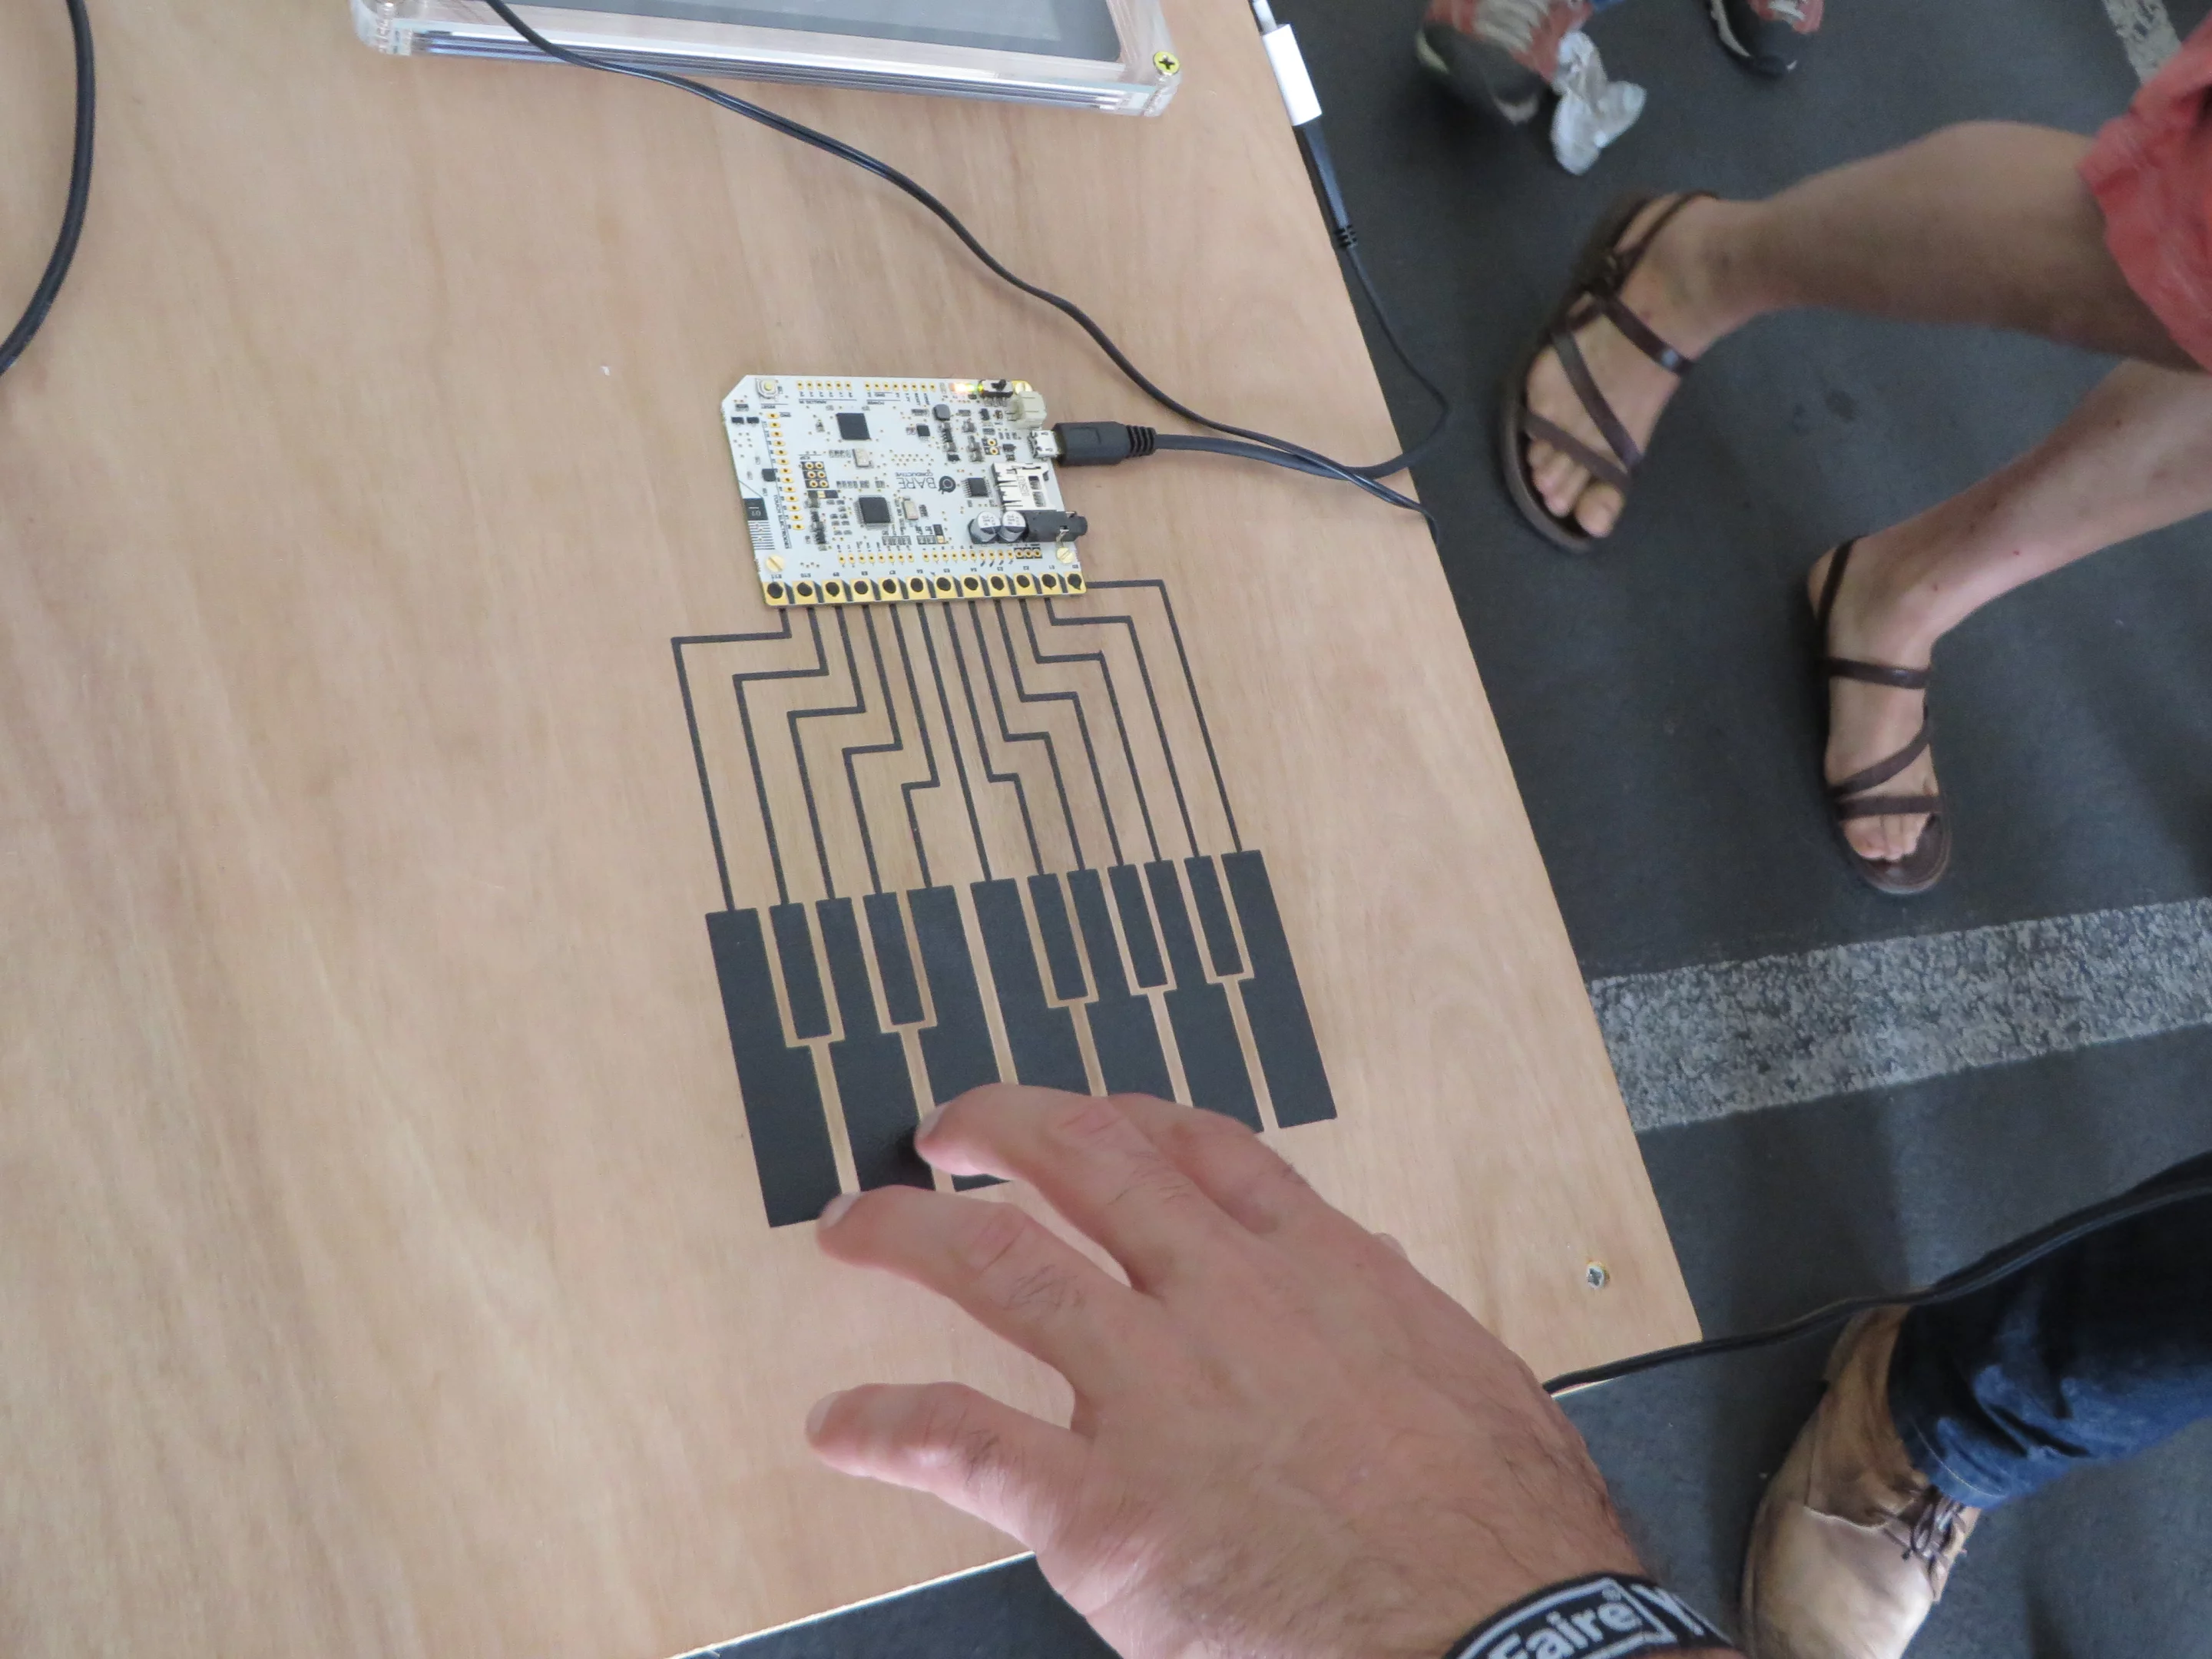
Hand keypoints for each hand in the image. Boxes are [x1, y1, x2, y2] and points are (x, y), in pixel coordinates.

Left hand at [806, 1086, 1648, 1658]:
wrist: (1497, 1641)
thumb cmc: (1500, 1535)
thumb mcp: (1466, 1376)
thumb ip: (1387, 1308)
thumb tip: (1361, 1260)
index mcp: (1316, 1272)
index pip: (1199, 1148)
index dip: (1122, 1118)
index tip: (1087, 1115)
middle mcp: (1223, 1307)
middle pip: (1084, 1167)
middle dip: (998, 1129)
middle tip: (944, 1131)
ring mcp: (1156, 1398)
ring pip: (1001, 1268)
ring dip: (910, 1236)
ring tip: (856, 1228)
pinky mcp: (1106, 1507)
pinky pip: (966, 1441)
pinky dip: (891, 1423)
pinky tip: (845, 1422)